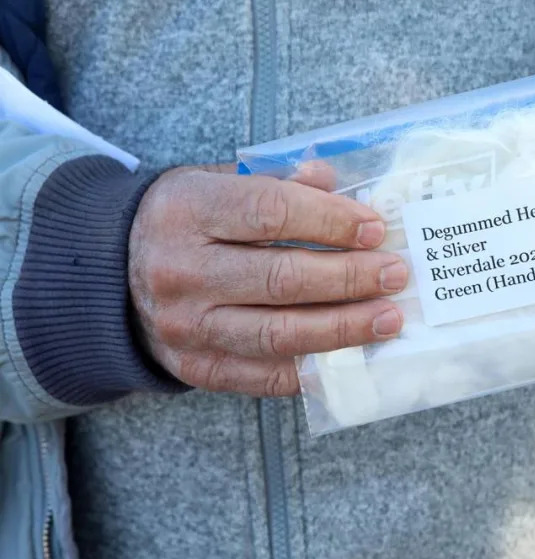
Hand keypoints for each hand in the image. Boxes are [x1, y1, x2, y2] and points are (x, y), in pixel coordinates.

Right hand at [128, 162, 407, 395]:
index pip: (270, 212)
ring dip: (345, 328)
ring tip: (389, 318)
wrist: (115, 279)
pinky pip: (268, 377)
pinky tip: (355, 354)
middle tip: (395, 273)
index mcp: (186, 211)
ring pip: (280, 334)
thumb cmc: (187, 224)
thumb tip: (335, 182)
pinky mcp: (199, 369)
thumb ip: (275, 181)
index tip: (375, 228)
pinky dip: (317, 367)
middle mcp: (180, 271)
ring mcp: (187, 327)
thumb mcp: (216, 183)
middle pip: (282, 278)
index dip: (331, 221)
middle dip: (350, 277)